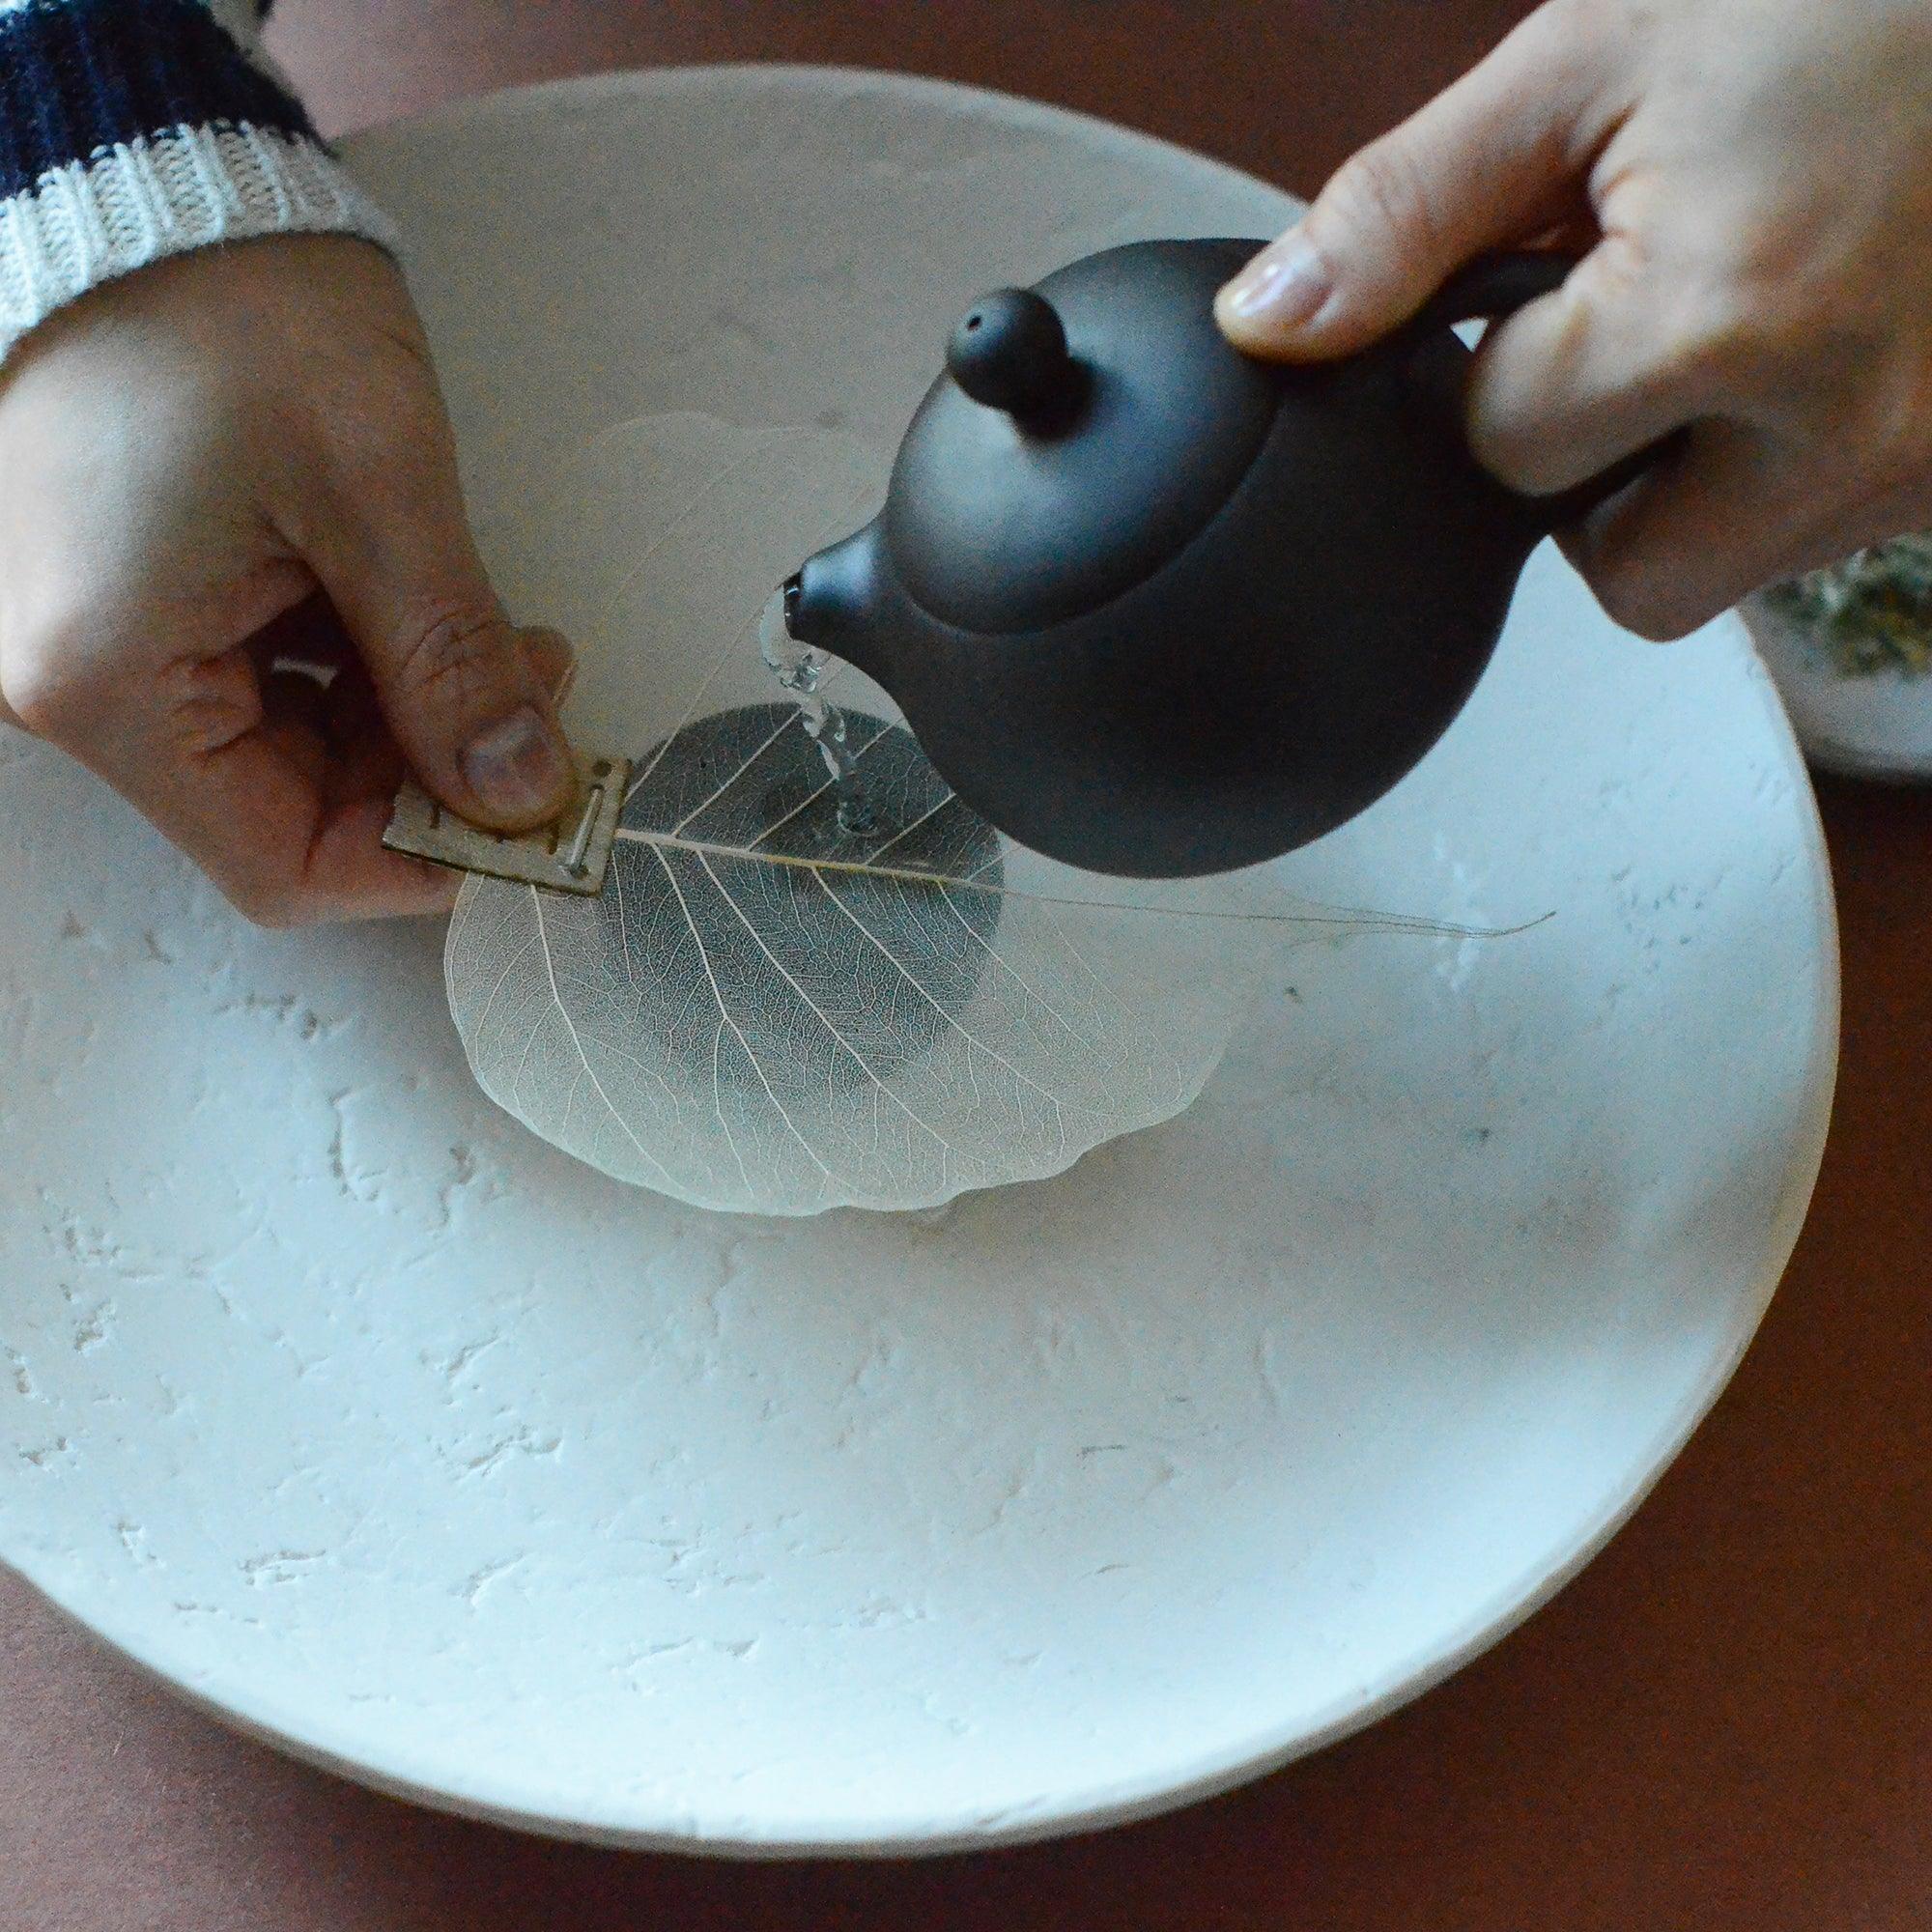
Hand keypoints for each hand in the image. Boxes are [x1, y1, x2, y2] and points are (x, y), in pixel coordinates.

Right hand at [0, 235, 577, 924]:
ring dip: (410, 716)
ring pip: (288, 751)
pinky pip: (259, 682)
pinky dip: (359, 668)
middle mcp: (77, 684)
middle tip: (542, 694)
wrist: (151, 176)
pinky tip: (430, 612)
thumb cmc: (232, 306)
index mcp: (108, 681)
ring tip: (507, 639)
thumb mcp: (378, 496)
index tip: (535, 817)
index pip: (283, 865)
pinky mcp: (132, 601)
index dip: (424, 862)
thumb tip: (522, 792)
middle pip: (290, 810)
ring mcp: (99, 642)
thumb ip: (453, 666)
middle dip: (434, 771)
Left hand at [1215, 0, 1931, 638]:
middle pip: (1620, 578)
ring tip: (1737, 326)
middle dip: (1590, 476)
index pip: (1504, 451)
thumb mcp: (1596, 57)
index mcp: (1732, 311)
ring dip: (1689, 483)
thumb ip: (1408, 210)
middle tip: (1638, 333)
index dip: (1503, 367)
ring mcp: (1927, 471)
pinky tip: (1814, 346)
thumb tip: (1266, 325)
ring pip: (1724, 577)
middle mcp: (1847, 428)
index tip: (1561, 278)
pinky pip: (1822, 538)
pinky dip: (1786, 469)